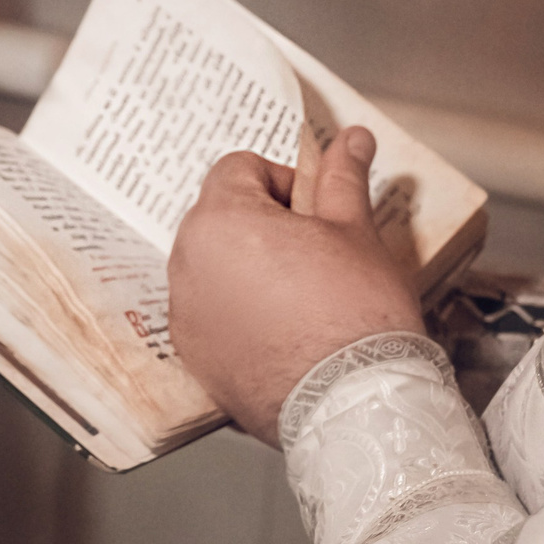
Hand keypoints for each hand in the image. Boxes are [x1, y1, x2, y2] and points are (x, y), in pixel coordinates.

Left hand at [167, 127, 424, 445]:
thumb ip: (343, 177)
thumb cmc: (357, 315)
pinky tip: (284, 332)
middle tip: (315, 253)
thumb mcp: (355, 231)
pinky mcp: (195, 358)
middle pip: (220, 217)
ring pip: (213, 267)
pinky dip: (238, 313)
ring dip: (248, 268)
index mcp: (221, 220)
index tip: (315, 210)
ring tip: (303, 297)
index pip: (238, 168)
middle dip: (263, 224)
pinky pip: (211, 314)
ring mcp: (186, 315)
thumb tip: (351, 139)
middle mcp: (188, 264)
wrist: (354, 405)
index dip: (282, 181)